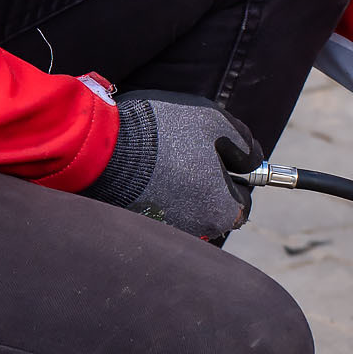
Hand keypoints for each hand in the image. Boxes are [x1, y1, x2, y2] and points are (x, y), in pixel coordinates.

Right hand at [83, 91, 262, 238]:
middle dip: (207, 182)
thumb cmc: (164, 131)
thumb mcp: (217, 122)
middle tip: (188, 151)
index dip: (236, 174)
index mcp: (223, 211)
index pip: (243, 200)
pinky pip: (158, 206)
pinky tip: (143, 168)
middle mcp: (198, 231)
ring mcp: (167, 231)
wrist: (101, 145)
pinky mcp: (140, 225)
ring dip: (180, 186)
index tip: (222, 156)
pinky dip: (155, 190)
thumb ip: (245, 144)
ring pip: (184, 206)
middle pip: (212, 206)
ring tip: (162, 157)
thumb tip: (251, 160)